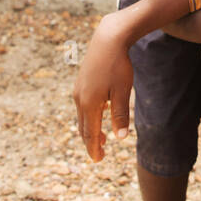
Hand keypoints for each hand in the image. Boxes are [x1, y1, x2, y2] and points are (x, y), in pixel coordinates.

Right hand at [72, 15, 134, 161]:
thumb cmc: (118, 66)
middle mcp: (80, 99)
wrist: (107, 40)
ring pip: (82, 117)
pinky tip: (100, 115)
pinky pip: (83, 106)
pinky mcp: (81, 83)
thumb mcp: (122, 92)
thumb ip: (120, 115)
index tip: (98, 160)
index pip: (91, 134)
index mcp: (90, 104)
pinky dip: (90, 117)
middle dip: (91, 143)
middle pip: (84, 128)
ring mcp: (78, 91)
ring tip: (102, 140)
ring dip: (90, 130)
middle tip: (100, 155)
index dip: (94, 148)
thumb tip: (120, 138)